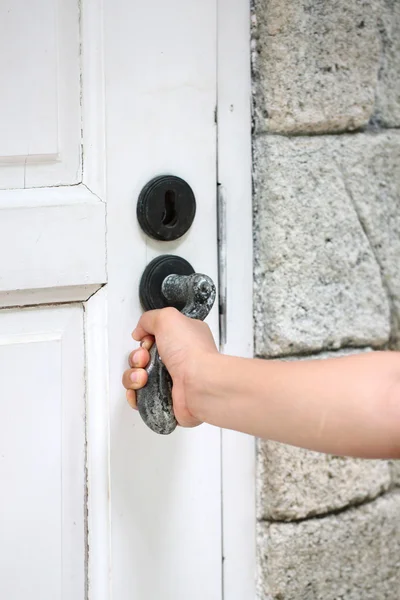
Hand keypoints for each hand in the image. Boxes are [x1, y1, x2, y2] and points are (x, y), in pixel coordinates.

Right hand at [122, 307, 217, 426]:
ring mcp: (171, 379)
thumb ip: (149, 319)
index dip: (145, 338)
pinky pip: (141, 396)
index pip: (156, 336)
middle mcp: (178, 359)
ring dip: (133, 375)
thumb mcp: (168, 318)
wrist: (199, 384)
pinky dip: (135, 393)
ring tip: (143, 377)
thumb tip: (140, 331)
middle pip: (144, 357)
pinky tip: (140, 388)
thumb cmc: (191, 353)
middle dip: (137, 357)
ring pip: (139, 376)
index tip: (146, 340)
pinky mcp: (165, 398)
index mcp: (183, 338)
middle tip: (144, 359)